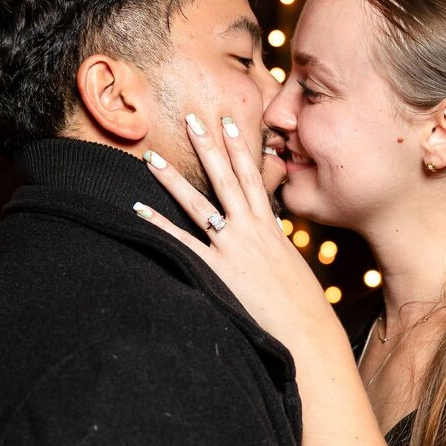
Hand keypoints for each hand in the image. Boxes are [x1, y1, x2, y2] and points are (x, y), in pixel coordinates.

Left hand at [133, 113, 341, 357]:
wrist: (307, 328)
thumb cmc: (302, 302)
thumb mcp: (291, 263)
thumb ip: (274, 243)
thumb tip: (268, 233)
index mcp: (270, 226)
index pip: (253, 176)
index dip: (239, 147)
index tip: (228, 122)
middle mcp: (250, 229)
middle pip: (226, 178)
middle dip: (208, 146)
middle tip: (192, 117)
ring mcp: (232, 246)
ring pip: (198, 203)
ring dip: (173, 179)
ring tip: (152, 157)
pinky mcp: (218, 269)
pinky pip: (181, 242)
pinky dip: (158, 224)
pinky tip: (138, 208)